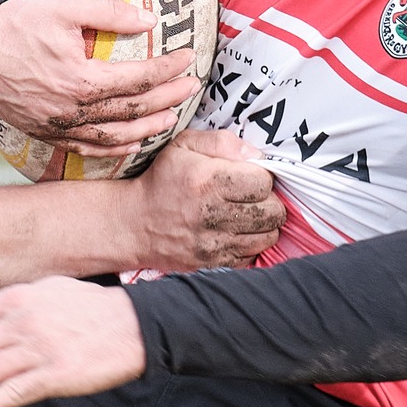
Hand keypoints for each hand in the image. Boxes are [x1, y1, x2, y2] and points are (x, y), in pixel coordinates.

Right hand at [0, 0, 201, 156]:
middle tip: (191, 87)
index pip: (137, 79)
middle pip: (132, 111)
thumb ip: (109, 12)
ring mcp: (58, 127)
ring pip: (113, 137)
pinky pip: (86, 149)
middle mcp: (71, 110)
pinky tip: (130, 143)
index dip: (167, 69)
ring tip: (170, 119)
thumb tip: (150, 21)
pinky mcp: (45, 134)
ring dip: (147, 129)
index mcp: (80, 80)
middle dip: (167, 98)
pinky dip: (113, 149)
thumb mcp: (63, 6)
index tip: (188, 58)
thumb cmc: (16, 23)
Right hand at [129, 129, 284, 271]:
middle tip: (251, 197)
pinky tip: (236, 232)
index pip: (264, 182)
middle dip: (268, 201)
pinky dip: (250, 244)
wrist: (133, 224)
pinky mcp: (213, 263)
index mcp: (207, 181)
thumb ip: (222, 142)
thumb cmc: (162, 181)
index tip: (248, 177)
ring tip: (246, 214)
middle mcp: (213, 215)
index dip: (261, 177)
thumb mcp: (183, 146)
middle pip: (273, 212)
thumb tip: (257, 156)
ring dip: (263, 224)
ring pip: (268, 236)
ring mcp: (214, 244)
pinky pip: (252, 256)